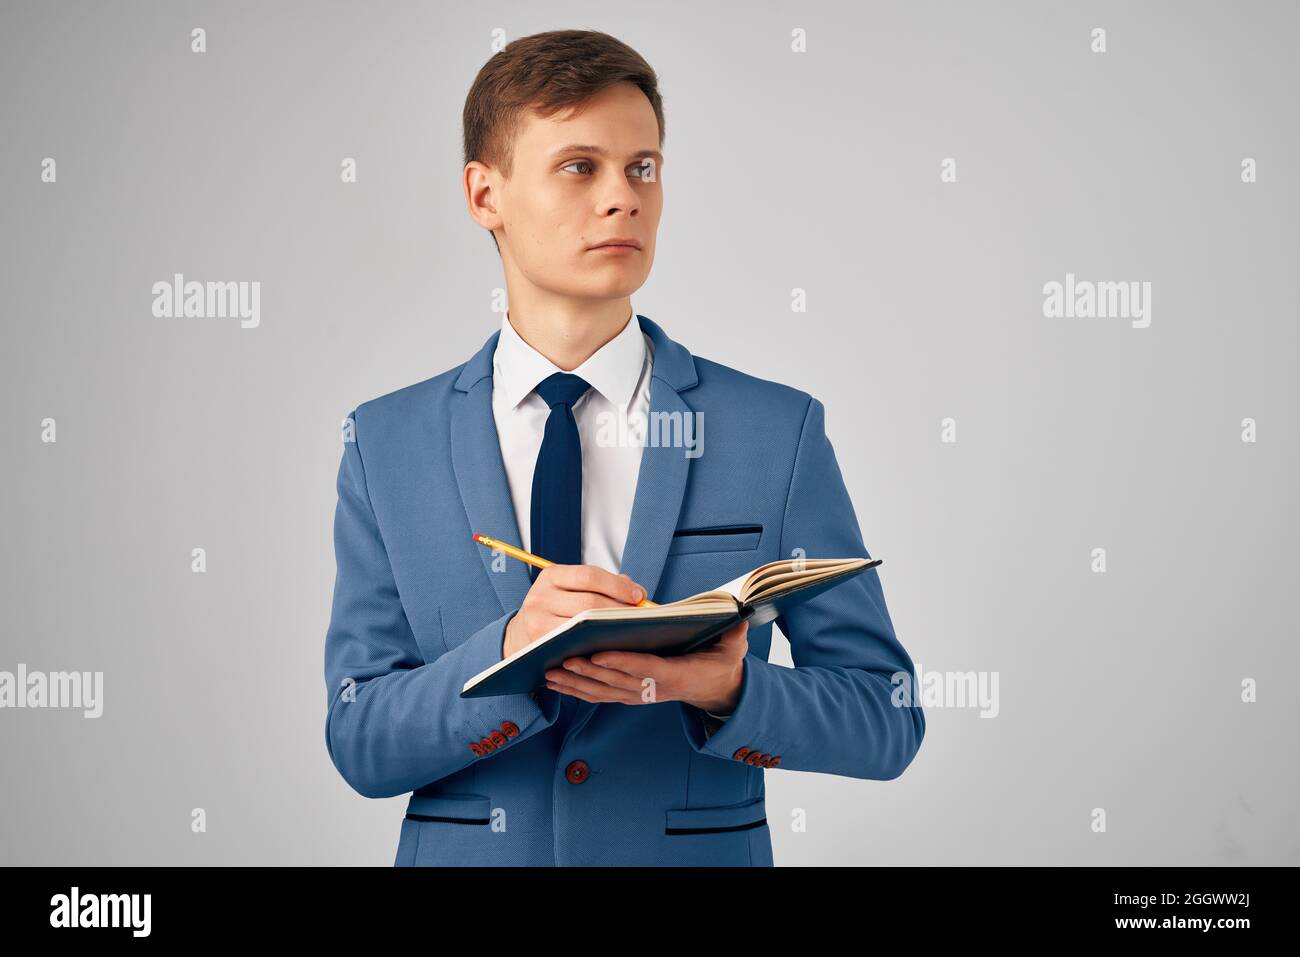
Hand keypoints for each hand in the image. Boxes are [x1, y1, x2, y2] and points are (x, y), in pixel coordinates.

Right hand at [503, 564, 646, 658]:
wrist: (521, 634)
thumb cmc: (557, 607)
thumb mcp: (571, 587)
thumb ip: (602, 584)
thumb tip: (637, 593)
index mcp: (551, 576)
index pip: (589, 576)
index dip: (618, 585)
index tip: (639, 595)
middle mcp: (540, 597)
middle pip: (588, 604)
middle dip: (619, 611)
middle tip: (639, 618)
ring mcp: (537, 623)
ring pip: (582, 627)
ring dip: (610, 629)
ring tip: (629, 631)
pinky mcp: (540, 646)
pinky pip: (574, 647)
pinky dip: (596, 646)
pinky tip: (611, 645)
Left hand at [545, 619, 747, 713]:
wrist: (715, 688)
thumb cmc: (719, 663)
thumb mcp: (733, 649)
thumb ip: (734, 635)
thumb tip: (739, 616)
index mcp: (676, 676)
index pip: (645, 669)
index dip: (621, 663)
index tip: (598, 654)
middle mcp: (654, 689)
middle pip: (616, 682)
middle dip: (588, 672)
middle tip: (562, 658)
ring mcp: (639, 695)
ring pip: (602, 691)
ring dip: (576, 683)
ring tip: (550, 670)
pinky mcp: (629, 695)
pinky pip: (599, 695)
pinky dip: (577, 690)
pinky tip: (557, 680)